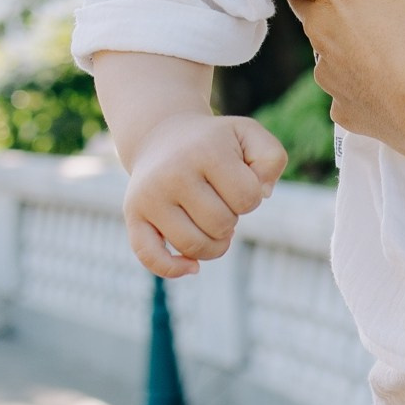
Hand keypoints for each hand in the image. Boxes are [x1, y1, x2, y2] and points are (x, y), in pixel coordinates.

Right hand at [124, 112, 284, 276]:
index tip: (238, 182)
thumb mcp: (248, 135)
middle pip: (221, 225)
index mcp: (205, 152)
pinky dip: (173, 270)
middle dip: (231, 219)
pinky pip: (150, 257)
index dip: (252, 197)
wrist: (162, 136)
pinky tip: (192, 267)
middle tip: (220, 200)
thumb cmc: (214, 142)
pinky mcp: (133, 215)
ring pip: (194, 247)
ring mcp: (149, 197)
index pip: (248, 198)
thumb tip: (263, 193)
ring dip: (214, 245)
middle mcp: (172, 174)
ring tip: (211, 224)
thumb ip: (272, 158)